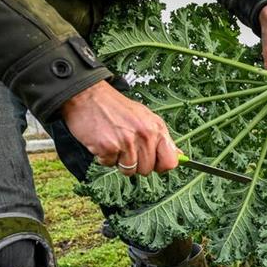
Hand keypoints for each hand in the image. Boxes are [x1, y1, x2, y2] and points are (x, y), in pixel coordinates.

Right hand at [61, 80, 179, 175]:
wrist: (88, 96)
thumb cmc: (115, 107)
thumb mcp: (145, 117)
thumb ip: (161, 138)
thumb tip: (179, 156)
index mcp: (156, 128)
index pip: (170, 161)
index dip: (161, 166)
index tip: (154, 163)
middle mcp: (144, 135)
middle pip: (147, 169)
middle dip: (136, 163)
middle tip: (126, 146)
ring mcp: (127, 142)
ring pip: (129, 171)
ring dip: (119, 161)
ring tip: (114, 143)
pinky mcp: (108, 148)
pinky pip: (110, 165)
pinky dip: (104, 157)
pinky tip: (103, 142)